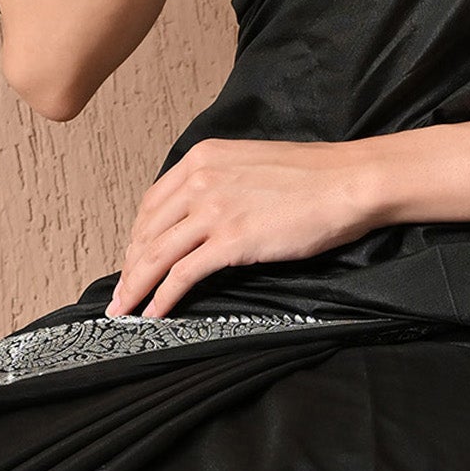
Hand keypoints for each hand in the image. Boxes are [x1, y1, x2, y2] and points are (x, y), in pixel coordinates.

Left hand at [111, 136, 386, 315]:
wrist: (348, 182)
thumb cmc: (314, 176)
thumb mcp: (252, 165)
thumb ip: (222, 183)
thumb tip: (207, 215)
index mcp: (204, 158)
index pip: (154, 202)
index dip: (138, 235)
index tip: (133, 258)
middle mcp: (202, 180)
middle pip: (149, 230)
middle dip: (131, 266)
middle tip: (121, 293)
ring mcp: (214, 209)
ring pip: (158, 253)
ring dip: (136, 286)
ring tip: (125, 309)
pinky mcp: (232, 240)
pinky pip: (183, 273)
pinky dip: (163, 296)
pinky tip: (155, 312)